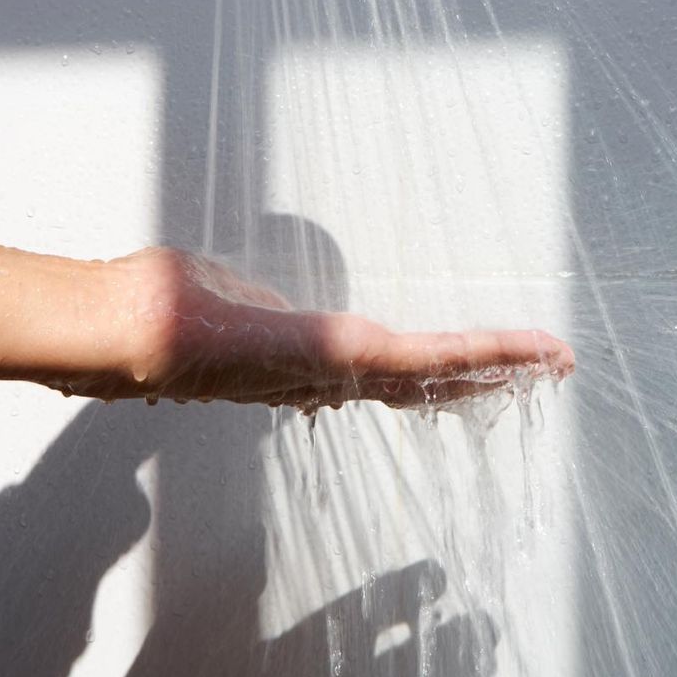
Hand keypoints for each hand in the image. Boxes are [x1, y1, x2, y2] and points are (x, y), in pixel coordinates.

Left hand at [73, 247, 574, 408]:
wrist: (125, 329)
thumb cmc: (153, 310)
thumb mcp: (221, 295)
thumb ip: (249, 302)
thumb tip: (253, 296)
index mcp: (301, 360)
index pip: (384, 370)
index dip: (437, 371)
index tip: (478, 367)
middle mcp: (324, 376)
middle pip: (423, 381)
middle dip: (486, 375)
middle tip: (545, 368)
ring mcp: (335, 370)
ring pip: (433, 372)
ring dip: (497, 365)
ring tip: (551, 359)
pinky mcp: (338, 358)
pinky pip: (422, 358)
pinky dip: (478, 354)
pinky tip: (522, 352)